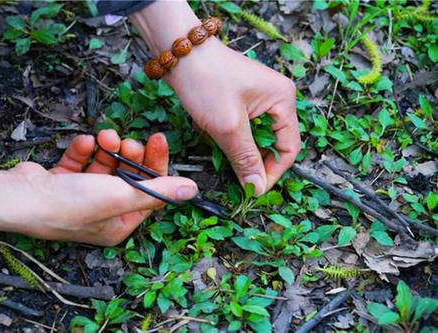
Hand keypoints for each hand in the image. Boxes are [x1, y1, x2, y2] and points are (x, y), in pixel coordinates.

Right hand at [0, 130, 197, 245]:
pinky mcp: (63, 182)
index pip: (149, 191)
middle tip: (127, 140)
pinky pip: (82, 162)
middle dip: (129, 154)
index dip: (156, 164)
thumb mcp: (121, 196)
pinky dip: (84, 150)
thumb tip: (193, 190)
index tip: (157, 139)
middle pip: (128, 176)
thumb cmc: (70, 204)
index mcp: (120, 223)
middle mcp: (103, 213)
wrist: (18, 197)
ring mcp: (81, 198)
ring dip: (107, 148)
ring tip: (105, 137)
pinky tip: (83, 143)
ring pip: (105, 166)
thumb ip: (158, 191)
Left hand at [166, 39, 299, 194]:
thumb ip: (245, 159)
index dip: (272, 172)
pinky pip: (240, 128)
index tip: (253, 189)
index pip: (288, 148)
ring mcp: (258, 98)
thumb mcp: (228, 126)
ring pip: (253, 138)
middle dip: (251, 159)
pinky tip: (210, 130)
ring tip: (215, 142)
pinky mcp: (240, 100)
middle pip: (272, 144)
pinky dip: (226, 136)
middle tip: (233, 173)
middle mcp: (276, 98)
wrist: (179, 51)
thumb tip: (256, 187)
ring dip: (235, 147)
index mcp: (283, 100)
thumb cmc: (206, 80)